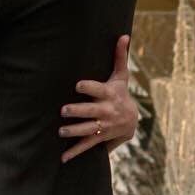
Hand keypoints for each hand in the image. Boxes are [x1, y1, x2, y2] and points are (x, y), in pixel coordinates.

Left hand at [60, 34, 138, 162]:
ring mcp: (103, 126)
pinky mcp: (100, 138)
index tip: (78, 84)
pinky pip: (87, 146)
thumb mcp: (121, 77)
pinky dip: (75, 153)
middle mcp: (107, 111)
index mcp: (109, 94)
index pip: (98, 89)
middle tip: (64, 110)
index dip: (89, 87)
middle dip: (79, 111)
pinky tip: (63, 158)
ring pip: (89, 129)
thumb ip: (120, 57)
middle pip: (92, 111)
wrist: (132, 121)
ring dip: (75, 131)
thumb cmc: (120, 93)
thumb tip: (124, 35)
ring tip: (61, 131)